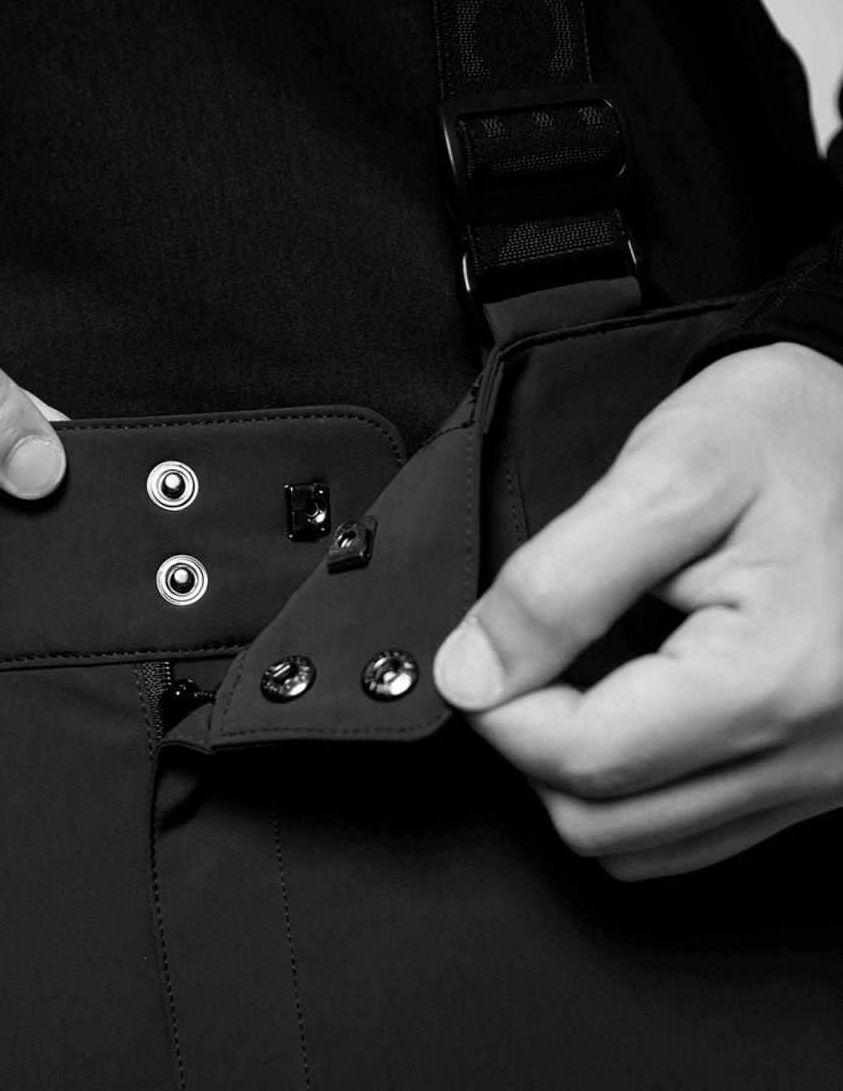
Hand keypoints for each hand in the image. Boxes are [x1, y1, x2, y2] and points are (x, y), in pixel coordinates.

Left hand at [433, 340, 842, 879]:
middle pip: (604, 823)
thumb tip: (471, 674)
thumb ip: (558, 583)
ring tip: (577, 678)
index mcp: (775, 680)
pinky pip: (694, 831)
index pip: (583, 760)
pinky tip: (630, 707)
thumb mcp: (667, 474)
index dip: (498, 711)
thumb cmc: (791, 436)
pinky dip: (634, 783)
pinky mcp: (821, 774)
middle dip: (530, 744)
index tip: (482, 652)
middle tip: (525, 659)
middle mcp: (815, 753)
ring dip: (578, 772)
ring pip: (642, 843)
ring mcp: (825, 775)